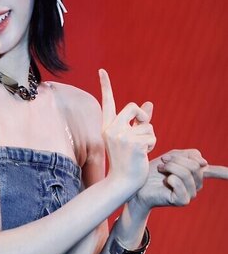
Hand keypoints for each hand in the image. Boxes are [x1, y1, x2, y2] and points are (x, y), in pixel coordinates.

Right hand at [99, 69, 155, 197]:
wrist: (122, 183)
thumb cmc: (127, 162)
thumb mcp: (130, 139)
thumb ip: (139, 121)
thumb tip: (149, 104)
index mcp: (108, 127)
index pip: (107, 102)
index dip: (105, 85)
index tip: (102, 71)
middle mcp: (111, 128)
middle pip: (133, 107)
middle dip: (143, 117)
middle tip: (143, 129)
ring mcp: (121, 135)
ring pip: (147, 125)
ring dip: (149, 137)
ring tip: (140, 151)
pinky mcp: (132, 142)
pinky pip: (151, 135)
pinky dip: (151, 145)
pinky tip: (142, 155)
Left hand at [133, 149, 226, 209]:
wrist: (138, 186)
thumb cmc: (153, 172)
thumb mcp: (171, 157)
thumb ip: (188, 155)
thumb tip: (204, 163)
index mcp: (195, 173)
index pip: (216, 172)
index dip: (226, 173)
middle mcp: (196, 184)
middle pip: (195, 165)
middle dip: (177, 159)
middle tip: (163, 161)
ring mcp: (190, 193)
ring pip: (188, 173)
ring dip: (171, 167)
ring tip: (161, 168)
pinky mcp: (182, 201)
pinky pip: (182, 185)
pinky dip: (172, 179)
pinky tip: (166, 180)